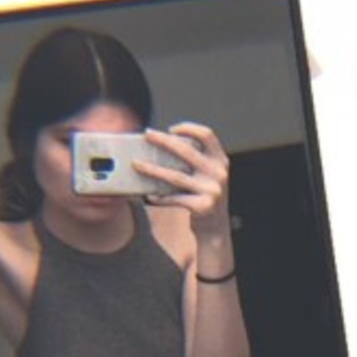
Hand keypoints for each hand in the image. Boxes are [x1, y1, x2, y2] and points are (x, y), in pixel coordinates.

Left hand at [132, 123, 230, 238]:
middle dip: (164, 140)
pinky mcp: (203, 206)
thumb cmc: (203, 196)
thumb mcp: (207, 176)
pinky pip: (174, 199)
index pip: (207, 135)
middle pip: (187, 151)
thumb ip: (194, 161)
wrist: (215, 228)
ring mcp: (212, 190)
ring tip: (136, 164)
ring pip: (175, 176)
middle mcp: (218, 173)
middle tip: (147, 135)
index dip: (189, 128)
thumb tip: (159, 146)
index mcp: (220, 161)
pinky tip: (147, 197)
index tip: (171, 129)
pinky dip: (159, 197)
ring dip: (153, 169)